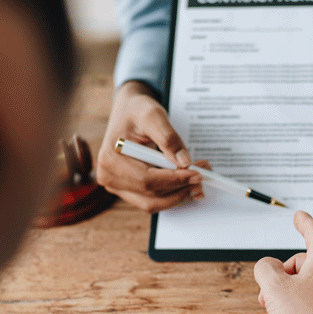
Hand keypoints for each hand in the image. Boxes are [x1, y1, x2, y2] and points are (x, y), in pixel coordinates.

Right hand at [96, 81, 206, 212]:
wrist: (129, 112)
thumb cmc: (137, 111)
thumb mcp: (153, 115)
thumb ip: (168, 138)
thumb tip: (184, 162)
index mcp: (110, 159)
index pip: (146, 179)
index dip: (174, 179)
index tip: (197, 173)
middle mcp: (109, 177)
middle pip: (150, 195)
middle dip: (181, 188)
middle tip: (203, 176)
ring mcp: (117, 186)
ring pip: (153, 203)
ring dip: (179, 195)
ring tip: (198, 182)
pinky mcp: (128, 190)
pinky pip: (152, 200)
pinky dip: (172, 195)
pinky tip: (187, 185)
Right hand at [253, 211, 312, 313]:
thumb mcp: (275, 288)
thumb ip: (265, 269)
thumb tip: (268, 267)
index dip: (303, 222)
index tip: (299, 216)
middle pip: (305, 262)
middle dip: (282, 275)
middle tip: (267, 291)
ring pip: (310, 284)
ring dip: (289, 295)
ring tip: (277, 313)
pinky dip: (302, 307)